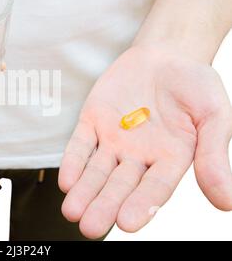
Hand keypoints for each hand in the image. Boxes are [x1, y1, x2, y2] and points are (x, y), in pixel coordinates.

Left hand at [59, 46, 231, 238]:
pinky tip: (66, 180)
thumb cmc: (195, 84)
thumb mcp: (213, 115)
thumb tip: (226, 202)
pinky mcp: (93, 122)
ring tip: (71, 211)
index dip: (142, 204)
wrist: (166, 54)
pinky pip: (81, 144)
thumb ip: (213, 154)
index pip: (155, 188)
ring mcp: (113, 140)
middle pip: (119, 186)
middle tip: (89, 228)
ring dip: (84, 191)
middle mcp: (139, 157)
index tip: (127, 223)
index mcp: (170, 160)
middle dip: (104, 206)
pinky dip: (73, 161)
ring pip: (96, 170)